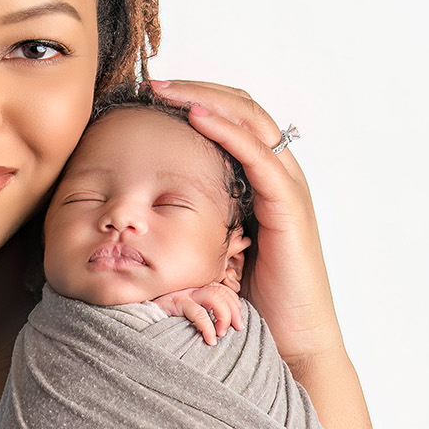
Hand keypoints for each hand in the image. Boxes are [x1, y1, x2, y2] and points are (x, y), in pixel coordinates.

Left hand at [149, 79, 345, 370]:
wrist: (291, 344)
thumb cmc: (248, 304)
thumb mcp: (209, 251)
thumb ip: (190, 223)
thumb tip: (137, 214)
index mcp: (260, 183)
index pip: (232, 121)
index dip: (195, 101)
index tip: (150, 96)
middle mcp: (278, 177)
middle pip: (243, 110)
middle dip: (197, 91)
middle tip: (153, 84)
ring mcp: (287, 189)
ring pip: (251, 122)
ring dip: (207, 100)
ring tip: (167, 91)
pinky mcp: (288, 207)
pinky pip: (259, 156)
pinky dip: (228, 131)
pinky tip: (196, 119)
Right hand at [153, 282, 243, 344]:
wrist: (138, 317)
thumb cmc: (163, 318)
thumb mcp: (186, 313)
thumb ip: (202, 312)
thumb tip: (222, 325)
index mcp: (196, 287)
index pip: (223, 289)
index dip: (235, 303)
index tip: (238, 320)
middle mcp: (192, 287)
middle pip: (222, 292)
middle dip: (234, 311)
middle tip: (238, 328)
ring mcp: (184, 293)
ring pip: (214, 298)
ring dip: (224, 316)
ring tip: (221, 333)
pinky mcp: (175, 302)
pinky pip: (198, 312)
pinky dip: (208, 327)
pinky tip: (210, 339)